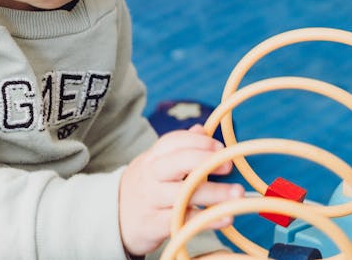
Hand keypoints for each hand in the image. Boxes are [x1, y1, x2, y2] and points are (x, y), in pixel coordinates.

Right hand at [118, 125, 243, 256]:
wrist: (114, 217)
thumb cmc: (146, 186)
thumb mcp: (156, 163)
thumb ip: (179, 148)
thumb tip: (202, 129)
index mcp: (153, 156)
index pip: (174, 141)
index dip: (200, 142)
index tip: (221, 148)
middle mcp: (151, 175)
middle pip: (177, 162)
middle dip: (205, 161)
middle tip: (229, 166)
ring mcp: (152, 199)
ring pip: (183, 193)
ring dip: (213, 193)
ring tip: (237, 194)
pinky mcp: (155, 224)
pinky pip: (182, 220)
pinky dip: (206, 219)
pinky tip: (225, 217)